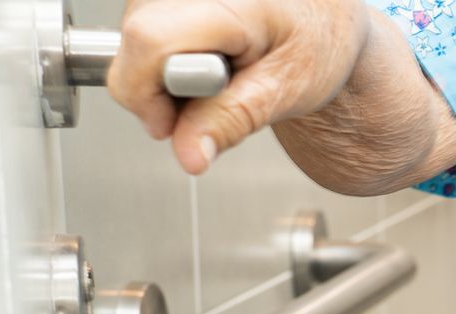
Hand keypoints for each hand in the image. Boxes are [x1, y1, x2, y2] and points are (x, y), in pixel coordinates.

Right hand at [109, 0, 369, 173]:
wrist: (324, 15)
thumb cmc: (318, 43)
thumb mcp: (288, 89)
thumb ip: (233, 119)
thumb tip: (189, 155)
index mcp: (232, 0)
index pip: (149, 41)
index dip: (149, 94)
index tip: (176, 126)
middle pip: (133, 39)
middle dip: (155, 88)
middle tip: (209, 101)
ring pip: (131, 33)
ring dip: (160, 71)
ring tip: (215, 74)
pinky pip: (140, 22)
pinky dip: (163, 53)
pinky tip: (201, 57)